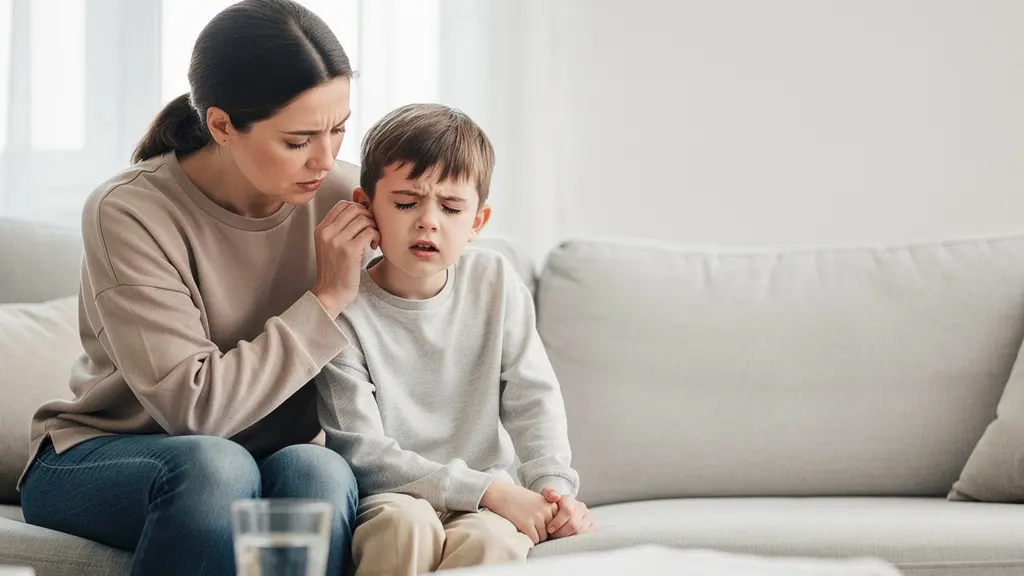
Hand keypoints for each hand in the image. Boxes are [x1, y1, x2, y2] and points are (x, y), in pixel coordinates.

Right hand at [311, 201, 379, 316]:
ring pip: (364, 219)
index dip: (358, 208)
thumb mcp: (330, 245)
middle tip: (371, 228)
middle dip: (368, 216)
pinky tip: (372, 246)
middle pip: (354, 209)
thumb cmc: (335, 270)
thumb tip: (361, 210)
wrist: (331, 292)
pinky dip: (376, 236)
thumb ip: (339, 228)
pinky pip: (369, 232)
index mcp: (322, 229)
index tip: (365, 220)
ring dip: (374, 227)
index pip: (342, 205)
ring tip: (372, 239)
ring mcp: (338, 241)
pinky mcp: (350, 251)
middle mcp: (327, 233)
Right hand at [480, 481, 557, 543]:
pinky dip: (528, 538)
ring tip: (523, 524)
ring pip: (542, 538)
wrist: (501, 493)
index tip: (536, 521)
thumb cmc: (519, 499)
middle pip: (549, 533)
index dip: (546, 527)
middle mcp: (547, 511)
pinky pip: (533, 540)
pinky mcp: (526, 524)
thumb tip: (553, 532)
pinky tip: (520, 529)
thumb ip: (548, 514)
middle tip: (528, 523)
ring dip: (533, 535)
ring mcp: (537, 517)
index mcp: (552, 505)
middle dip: (539, 532)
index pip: (556, 525)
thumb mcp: (539, 502)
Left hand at [542, 488, 593, 538]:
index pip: (567, 511)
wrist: (559, 512)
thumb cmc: (550, 507)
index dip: (558, 522)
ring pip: (580, 531)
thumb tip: (555, 497)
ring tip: (557, 539)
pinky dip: (575, 540)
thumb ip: (548, 493)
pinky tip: (566, 540)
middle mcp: (580, 507)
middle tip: (552, 537)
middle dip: (561, 532)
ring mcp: (587, 516)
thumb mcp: (546, 497)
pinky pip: (586, 536)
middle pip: (573, 524)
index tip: (549, 530)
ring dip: (567, 537)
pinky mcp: (592, 526)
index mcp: (570, 499)